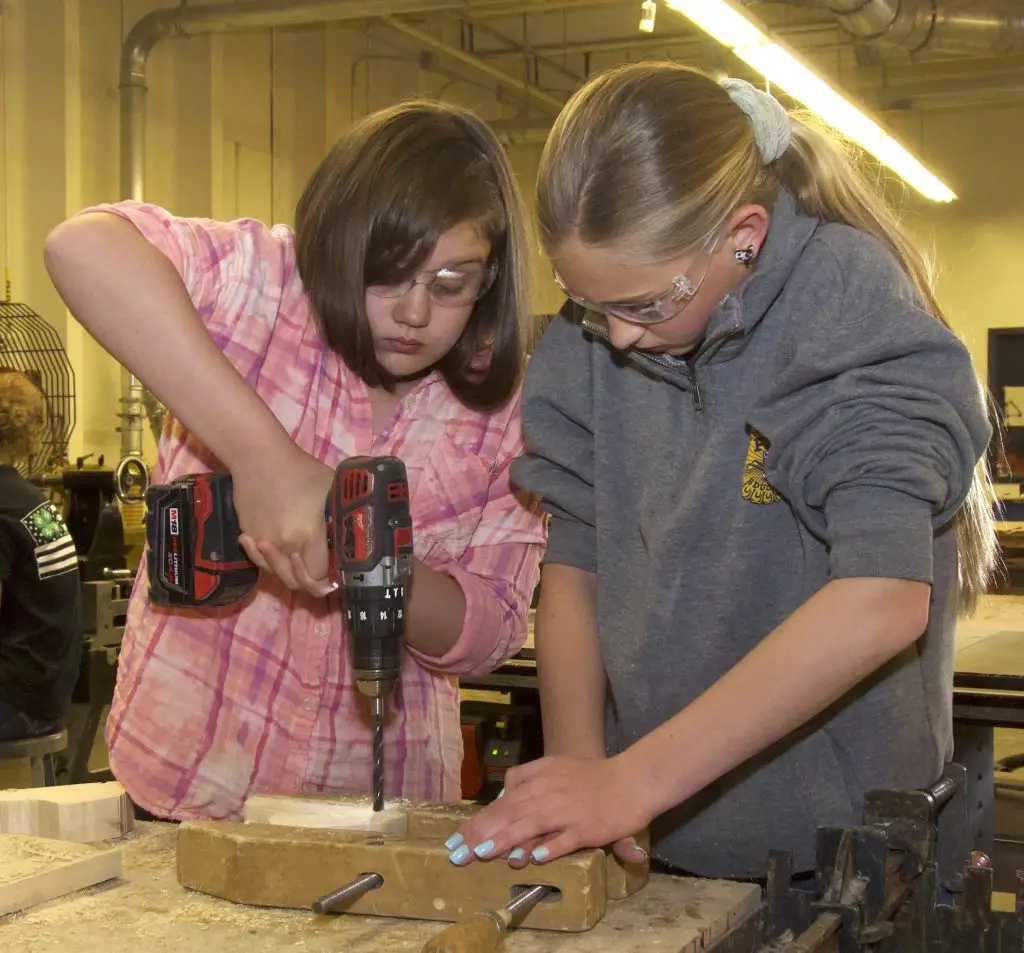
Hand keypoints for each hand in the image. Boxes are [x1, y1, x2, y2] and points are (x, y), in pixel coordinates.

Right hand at [233, 446, 337, 596]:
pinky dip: (270, 559)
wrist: (258, 457)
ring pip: (276, 572)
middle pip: (295, 581)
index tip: (334, 577)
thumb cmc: (302, 471)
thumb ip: (342, 519)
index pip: (317, 575)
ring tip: (298, 561)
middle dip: (309, 582)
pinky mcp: (247, 534)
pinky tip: (277, 551)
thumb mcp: (332, 491)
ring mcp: (262, 541)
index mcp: (307, 534)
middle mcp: (284, 544)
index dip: (327, 581)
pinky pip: (260, 558)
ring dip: (288, 572)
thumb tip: (353, 541)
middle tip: (318, 576)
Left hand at [445, 755, 652, 866]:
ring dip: (506, 840)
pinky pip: (565, 839)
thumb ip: (527, 778)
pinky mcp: (587, 828)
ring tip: (484, 854)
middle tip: (458, 853)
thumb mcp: (554, 766)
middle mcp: (550, 791)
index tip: (457, 837)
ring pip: (531, 825)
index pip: (503, 799)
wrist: (632, 780)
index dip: (479, 819)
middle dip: (481, 833)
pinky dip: (549, 848)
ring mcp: (568, 811)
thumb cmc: (592, 776)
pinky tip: (532, 859)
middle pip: (510, 813)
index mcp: (541, 776)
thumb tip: (503, 795)